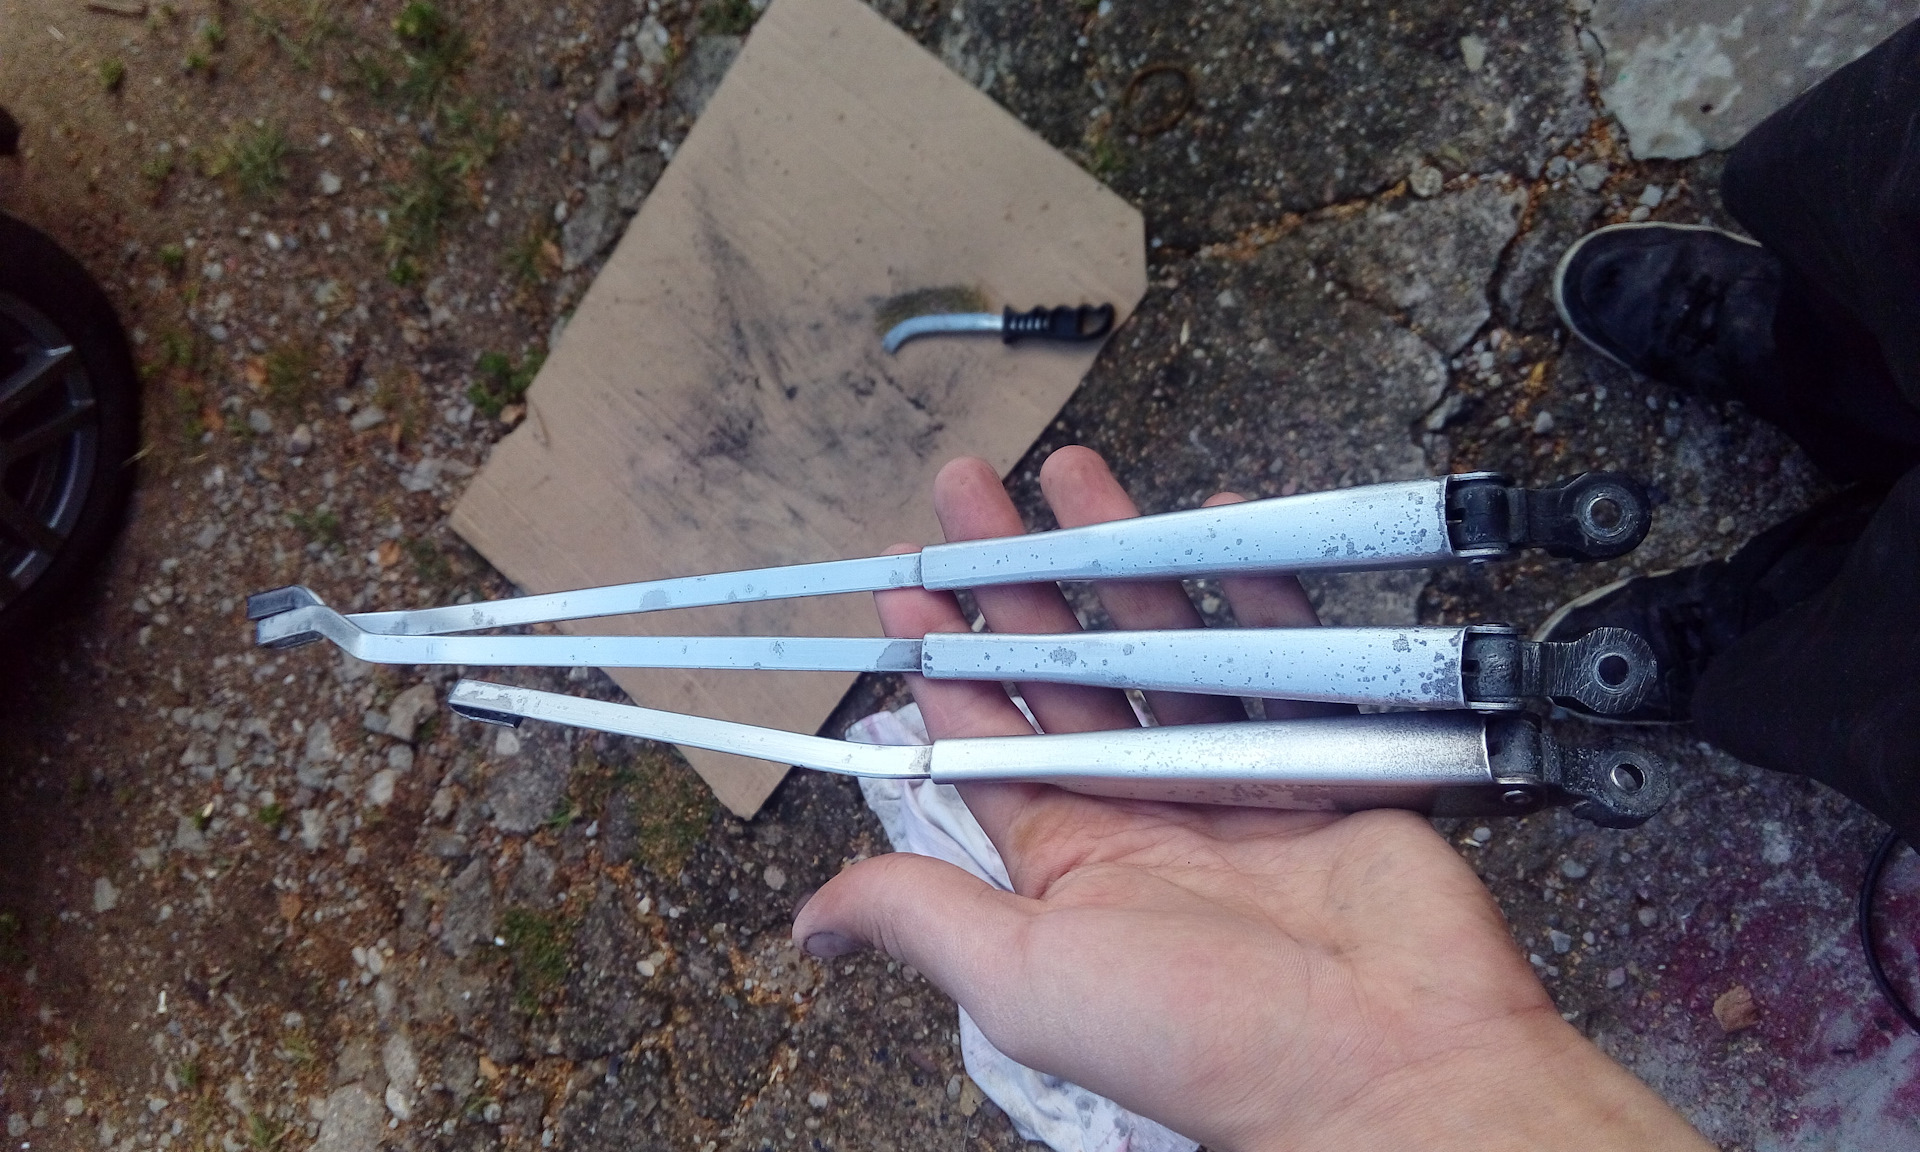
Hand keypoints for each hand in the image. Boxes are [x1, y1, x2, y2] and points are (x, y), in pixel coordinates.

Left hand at [793, 447, 1709, 1151]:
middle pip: (1068, 666)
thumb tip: (808, 924)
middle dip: (1014, 576)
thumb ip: (924, 919)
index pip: (989, 735)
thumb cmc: (1195, 1038)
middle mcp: (1147, 808)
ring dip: (1122, 554)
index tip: (903, 581)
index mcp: (1071, 858)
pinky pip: (1288, 653)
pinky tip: (1223, 516)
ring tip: (1072, 471)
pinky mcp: (1330, 757)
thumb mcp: (1023, 979)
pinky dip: (1262, 587)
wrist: (1386, 1067)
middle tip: (968, 489)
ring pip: (1167, 641)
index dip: (942, 657)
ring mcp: (1240, 777)